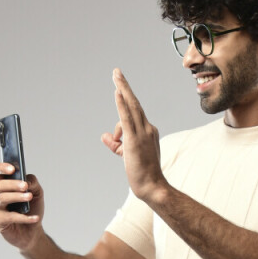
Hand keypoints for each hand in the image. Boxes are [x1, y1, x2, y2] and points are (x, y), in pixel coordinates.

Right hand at [0, 163, 43, 250]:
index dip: (1, 168)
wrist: (33, 231)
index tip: (12, 168)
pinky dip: (24, 217)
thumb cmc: (32, 209)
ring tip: (29, 197)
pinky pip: (9, 217)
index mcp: (3, 185)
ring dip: (17, 197)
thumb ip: (32, 183)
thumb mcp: (36, 193)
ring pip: (2, 198)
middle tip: (25, 186)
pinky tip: (35, 218)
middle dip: (13, 184)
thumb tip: (26, 181)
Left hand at [101, 68, 166, 205]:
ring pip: (131, 107)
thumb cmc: (143, 173)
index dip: (121, 113)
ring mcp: (142, 133)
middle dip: (125, 86)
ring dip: (123, 89)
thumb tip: (104, 136)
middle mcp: (147, 129)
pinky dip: (122, 105)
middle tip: (116, 72)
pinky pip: (127, 119)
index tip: (118, 89)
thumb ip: (116, 144)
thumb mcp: (127, 155)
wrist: (152, 186)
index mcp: (148, 131)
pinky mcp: (134, 140)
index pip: (132, 116)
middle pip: (134, 103)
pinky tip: (117, 93)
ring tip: (116, 75)